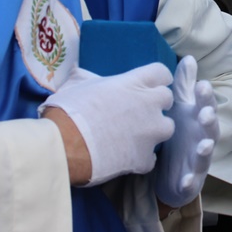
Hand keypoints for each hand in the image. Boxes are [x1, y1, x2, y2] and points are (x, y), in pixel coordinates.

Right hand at [40, 63, 174, 185]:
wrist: (65, 144)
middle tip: (138, 111)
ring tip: (135, 136)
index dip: (156, 80)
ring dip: (154, 131)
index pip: (160, 73)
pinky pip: (151, 157)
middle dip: (156, 104)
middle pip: (166, 98)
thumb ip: (88, 79)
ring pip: (167, 128)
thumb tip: (79, 73)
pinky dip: (141, 158)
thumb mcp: (77, 84)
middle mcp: (148, 104)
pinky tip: (126, 158)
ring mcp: (150, 132)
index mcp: (133, 83)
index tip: (148, 86)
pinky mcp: (144, 157)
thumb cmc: (68, 109)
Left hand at [155, 56, 218, 208]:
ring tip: (203, 145)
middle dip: (210, 120)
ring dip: (206, 149)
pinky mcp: (190, 179)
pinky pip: (191, 181)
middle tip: (206, 112)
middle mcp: (203, 137)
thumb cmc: (180, 133)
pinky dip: (190, 181)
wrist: (172, 171)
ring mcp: (198, 159)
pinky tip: (185, 179)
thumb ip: (185, 85)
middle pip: (211, 128)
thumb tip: (189, 57)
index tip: (202, 85)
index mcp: (199, 119)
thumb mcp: (181, 107)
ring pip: (206, 153)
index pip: (206, 105)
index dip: (206, 96)